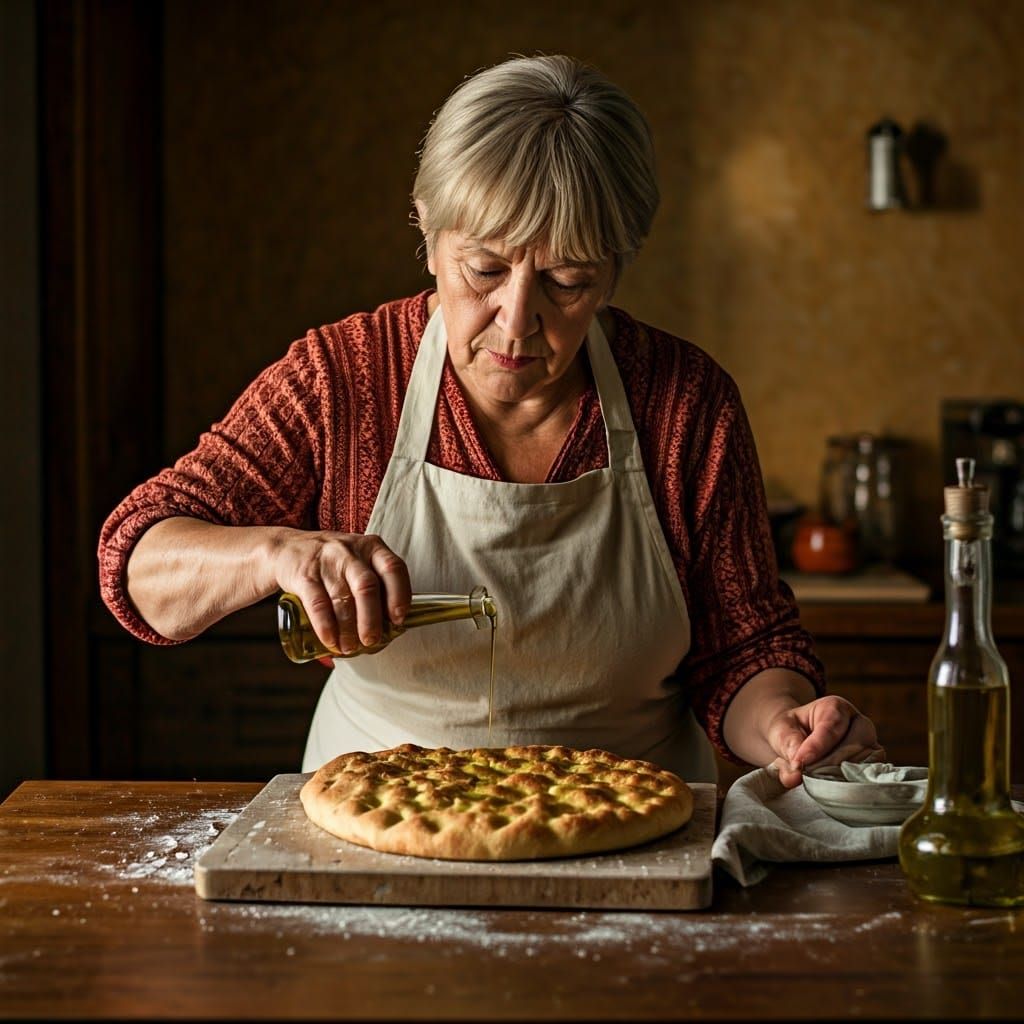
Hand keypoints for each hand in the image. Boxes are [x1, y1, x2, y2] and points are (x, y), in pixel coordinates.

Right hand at [273, 530, 411, 654]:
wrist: (286, 548)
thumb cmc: (333, 562)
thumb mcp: (359, 560)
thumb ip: (378, 583)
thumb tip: (393, 625)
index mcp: (372, 547)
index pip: (393, 568)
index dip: (399, 595)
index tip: (398, 619)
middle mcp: (350, 552)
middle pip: (367, 586)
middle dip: (371, 619)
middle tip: (371, 640)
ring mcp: (326, 562)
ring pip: (342, 598)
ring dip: (347, 629)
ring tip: (349, 647)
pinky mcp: (304, 574)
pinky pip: (317, 603)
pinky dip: (325, 626)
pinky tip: (330, 640)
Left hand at [766, 695, 885, 788]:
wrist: (798, 736)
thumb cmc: (791, 731)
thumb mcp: (782, 731)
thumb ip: (788, 749)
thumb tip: (795, 777)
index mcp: (835, 707)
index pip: (831, 728)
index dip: (816, 747)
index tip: (800, 763)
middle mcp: (859, 723)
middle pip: (856, 744)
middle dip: (831, 764)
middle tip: (809, 778)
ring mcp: (870, 745)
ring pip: (866, 762)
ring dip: (843, 776)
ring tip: (819, 785)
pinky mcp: (873, 765)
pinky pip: (870, 776)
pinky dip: (853, 784)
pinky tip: (835, 791)